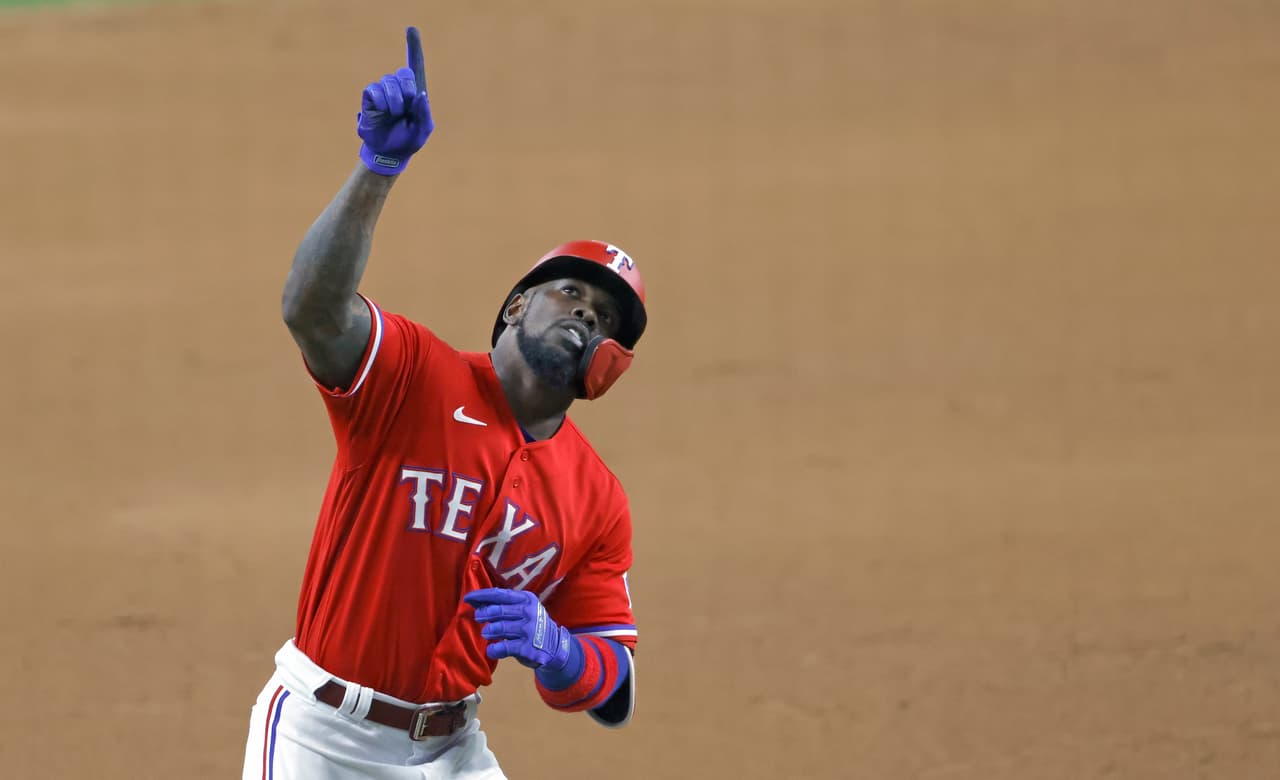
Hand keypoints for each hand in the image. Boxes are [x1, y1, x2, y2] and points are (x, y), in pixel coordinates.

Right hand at [356, 26, 434, 175]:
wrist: (389, 154)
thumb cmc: (409, 141)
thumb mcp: (423, 130)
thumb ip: (424, 113)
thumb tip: (420, 96)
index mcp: (415, 93)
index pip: (415, 65)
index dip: (413, 47)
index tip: (411, 29)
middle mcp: (399, 88)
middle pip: (403, 73)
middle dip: (407, 89)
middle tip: (406, 107)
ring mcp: (383, 92)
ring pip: (388, 82)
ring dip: (394, 100)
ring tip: (394, 114)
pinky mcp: (370, 98)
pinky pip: (373, 89)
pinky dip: (381, 101)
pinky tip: (383, 112)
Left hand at [464, 588, 573, 670]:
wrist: (554, 646)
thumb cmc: (532, 625)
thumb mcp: (522, 610)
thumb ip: (502, 606)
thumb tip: (476, 602)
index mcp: (526, 599)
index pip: (500, 594)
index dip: (482, 596)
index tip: (467, 598)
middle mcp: (528, 612)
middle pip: (498, 611)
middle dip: (484, 614)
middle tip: (479, 618)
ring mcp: (529, 630)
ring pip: (499, 628)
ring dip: (488, 631)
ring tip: (487, 633)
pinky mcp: (527, 648)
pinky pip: (503, 647)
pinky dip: (493, 650)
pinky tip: (492, 650)